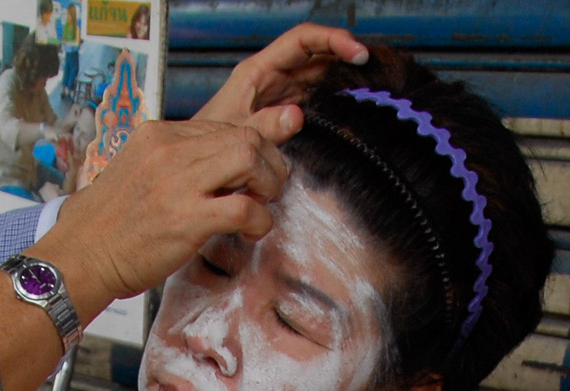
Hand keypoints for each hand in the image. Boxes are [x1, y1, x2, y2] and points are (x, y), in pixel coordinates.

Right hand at [26, 117, 290, 317]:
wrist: (79, 258)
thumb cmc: (108, 227)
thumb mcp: (137, 175)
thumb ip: (173, 164)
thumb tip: (213, 169)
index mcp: (157, 136)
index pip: (221, 125)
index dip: (250, 145)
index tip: (258, 168)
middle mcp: (168, 151)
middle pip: (243, 135)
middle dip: (269, 161)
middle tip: (269, 187)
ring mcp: (177, 184)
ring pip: (249, 158)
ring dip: (269, 182)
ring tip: (263, 204)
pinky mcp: (186, 219)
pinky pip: (244, 207)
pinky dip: (260, 219)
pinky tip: (253, 230)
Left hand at [193, 25, 368, 143]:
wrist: (197, 170)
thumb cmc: (206, 147)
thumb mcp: (235, 134)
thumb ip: (264, 125)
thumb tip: (297, 115)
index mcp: (259, 71)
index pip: (302, 40)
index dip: (332, 39)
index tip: (356, 52)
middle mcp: (273, 78)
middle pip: (317, 54)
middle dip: (345, 56)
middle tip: (373, 70)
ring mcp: (281, 96)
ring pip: (319, 76)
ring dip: (343, 79)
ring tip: (370, 87)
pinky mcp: (286, 116)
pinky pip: (316, 100)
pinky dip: (335, 102)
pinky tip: (351, 111)